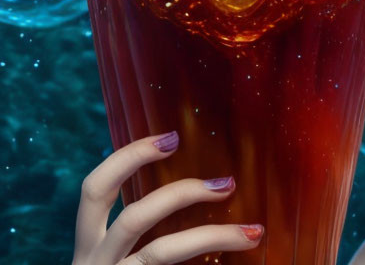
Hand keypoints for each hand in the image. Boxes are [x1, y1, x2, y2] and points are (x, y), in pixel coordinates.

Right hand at [72, 131, 263, 263]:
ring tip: (251, 230)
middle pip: (131, 217)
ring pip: (161, 253)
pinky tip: (240, 255)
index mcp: (89, 246)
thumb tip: (207, 186)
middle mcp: (94, 264)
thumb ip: (145, 231)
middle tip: (227, 181)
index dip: (128, 157)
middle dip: (181, 193)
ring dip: (212, 235)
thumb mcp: (119, 257)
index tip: (172, 136)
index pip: (95, 190)